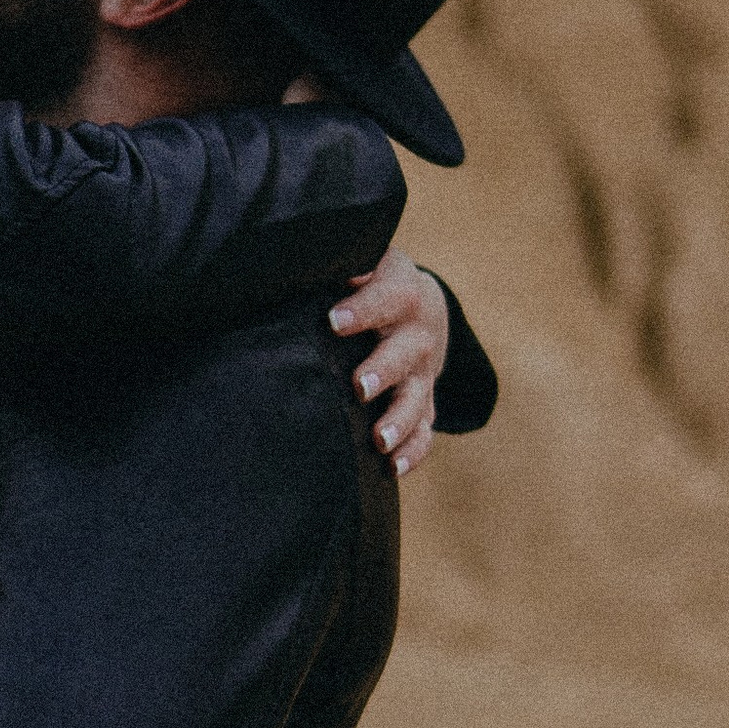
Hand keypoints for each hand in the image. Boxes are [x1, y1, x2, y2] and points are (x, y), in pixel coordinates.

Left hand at [328, 252, 448, 476]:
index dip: (366, 308)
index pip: (390, 295)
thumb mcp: (361, 261)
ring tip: (379, 440)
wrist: (416, 304)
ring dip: (400, 419)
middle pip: (408, 351)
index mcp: (403, 291)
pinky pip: (425, 429)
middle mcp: (419, 332)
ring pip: (417, 396)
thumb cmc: (366, 280)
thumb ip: (338, 262)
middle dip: (384, 370)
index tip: (335, 319)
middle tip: (358, 387)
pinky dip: (413, 450)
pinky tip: (393, 468)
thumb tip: (303, 259)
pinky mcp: (423, 401)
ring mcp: (423, 371)